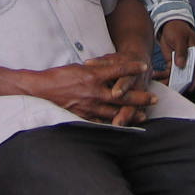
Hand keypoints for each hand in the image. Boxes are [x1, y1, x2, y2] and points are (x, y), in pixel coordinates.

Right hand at [31, 53, 154, 124]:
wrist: (40, 90)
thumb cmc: (58, 76)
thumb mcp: (79, 67)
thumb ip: (95, 70)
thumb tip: (108, 68)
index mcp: (92, 75)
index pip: (118, 70)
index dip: (132, 69)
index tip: (145, 67)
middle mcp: (94, 91)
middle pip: (122, 96)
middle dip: (140, 97)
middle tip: (155, 98)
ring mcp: (89, 106)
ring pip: (115, 112)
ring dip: (131, 114)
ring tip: (144, 115)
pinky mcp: (82, 116)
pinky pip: (101, 123)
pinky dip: (112, 125)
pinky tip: (122, 127)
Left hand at [153, 19, 194, 90]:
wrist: (169, 24)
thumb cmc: (178, 29)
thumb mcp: (180, 38)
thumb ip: (181, 51)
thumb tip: (181, 65)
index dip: (193, 80)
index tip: (189, 88)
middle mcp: (189, 61)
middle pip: (186, 76)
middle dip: (178, 83)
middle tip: (171, 89)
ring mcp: (180, 63)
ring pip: (176, 75)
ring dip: (168, 80)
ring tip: (160, 84)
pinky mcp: (171, 63)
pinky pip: (168, 72)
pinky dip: (162, 75)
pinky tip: (155, 76)